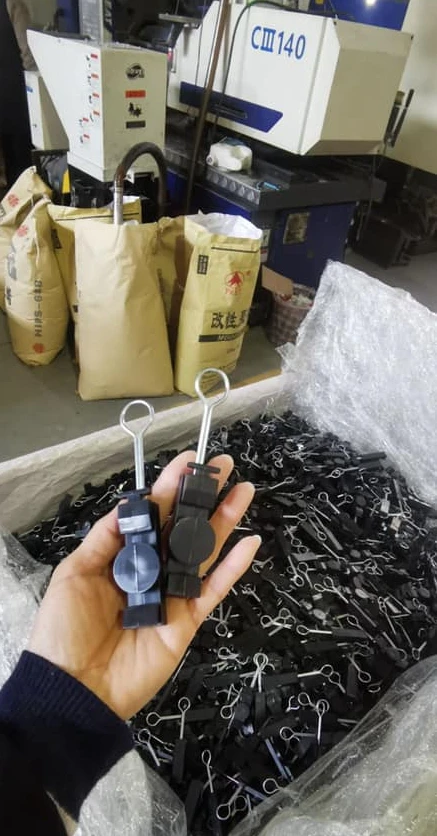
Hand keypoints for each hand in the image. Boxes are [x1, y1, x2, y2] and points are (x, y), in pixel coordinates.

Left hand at [28, 452, 259, 719]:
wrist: (75, 687)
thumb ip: (106, 538)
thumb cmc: (66, 628)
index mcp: (122, 556)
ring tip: (244, 490)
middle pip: (182, 527)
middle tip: (225, 466)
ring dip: (224, 521)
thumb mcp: (75, 572)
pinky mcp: (187, 619)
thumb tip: (131, 504)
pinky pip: (214, 589)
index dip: (169, 486)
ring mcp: (171, 594)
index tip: (190, 461)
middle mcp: (150, 570)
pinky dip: (233, 567)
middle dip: (203, 495)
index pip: (151, 514)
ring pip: (203, 551)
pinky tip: (249, 542)